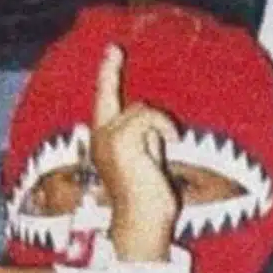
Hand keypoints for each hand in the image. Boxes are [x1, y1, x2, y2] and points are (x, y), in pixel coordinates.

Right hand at [91, 45, 180, 261]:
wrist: (142, 222)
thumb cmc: (148, 201)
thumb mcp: (149, 162)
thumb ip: (147, 141)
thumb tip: (155, 127)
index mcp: (104, 144)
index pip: (104, 104)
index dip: (107, 76)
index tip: (112, 51)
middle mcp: (99, 139)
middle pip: (121, 101)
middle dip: (127, 92)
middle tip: (122, 64)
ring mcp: (107, 139)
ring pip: (140, 110)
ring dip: (160, 126)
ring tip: (169, 146)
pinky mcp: (120, 140)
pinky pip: (148, 117)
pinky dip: (164, 127)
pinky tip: (172, 142)